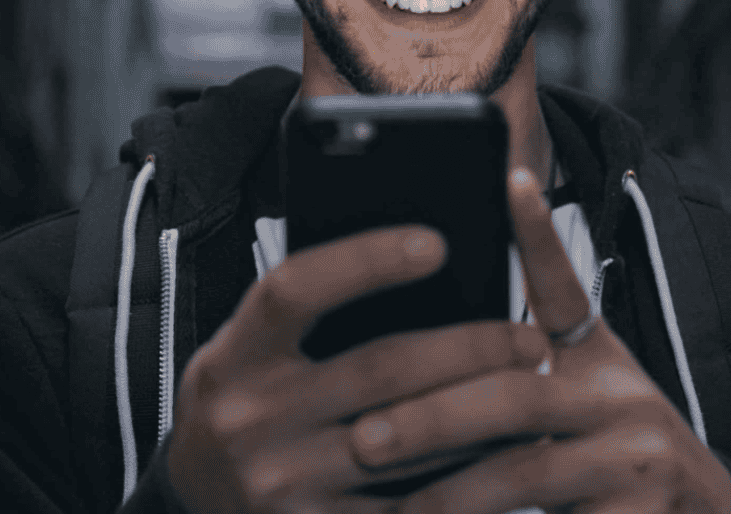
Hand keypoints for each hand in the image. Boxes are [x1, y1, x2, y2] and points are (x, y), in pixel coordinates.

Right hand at [168, 226, 550, 513]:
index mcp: (234, 357)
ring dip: (484, 414)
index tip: (435, 242)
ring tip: (533, 389)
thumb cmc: (243, 404)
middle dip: (471, 348)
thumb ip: (307, 317)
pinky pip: (411, 503)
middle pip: (380, 368)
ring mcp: (285, 485)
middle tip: (531, 337)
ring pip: (410, 440)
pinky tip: (504, 452)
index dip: (365, 260)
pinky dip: (465, 476)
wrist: (197, 502)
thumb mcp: (247, 351)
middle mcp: (253, 420)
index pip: (295, 289)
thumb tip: (418, 261)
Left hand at [344, 169, 730, 513]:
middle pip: (518, 395)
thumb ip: (518, 364)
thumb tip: (437, 325)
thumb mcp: (582, 393)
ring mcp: (641, 461)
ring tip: (391, 508)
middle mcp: (626, 399)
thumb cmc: (611, 455)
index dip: (537, 233)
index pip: (565, 286)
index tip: (509, 180)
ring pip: (527, 471)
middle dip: (433, 416)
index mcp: (599, 360)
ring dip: (448, 492)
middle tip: (365, 438)